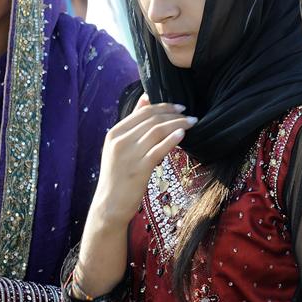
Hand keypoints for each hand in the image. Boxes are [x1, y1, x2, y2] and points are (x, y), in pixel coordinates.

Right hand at [90, 94, 196, 227]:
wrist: (109, 205)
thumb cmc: (118, 175)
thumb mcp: (119, 146)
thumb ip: (133, 123)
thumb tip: (146, 97)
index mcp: (114, 133)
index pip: (143, 111)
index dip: (164, 106)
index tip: (180, 107)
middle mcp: (120, 141)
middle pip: (152, 119)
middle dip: (174, 114)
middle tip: (190, 115)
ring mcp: (129, 155)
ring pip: (157, 131)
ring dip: (178, 124)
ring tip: (192, 123)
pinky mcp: (139, 169)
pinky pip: (159, 149)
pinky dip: (172, 139)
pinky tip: (183, 134)